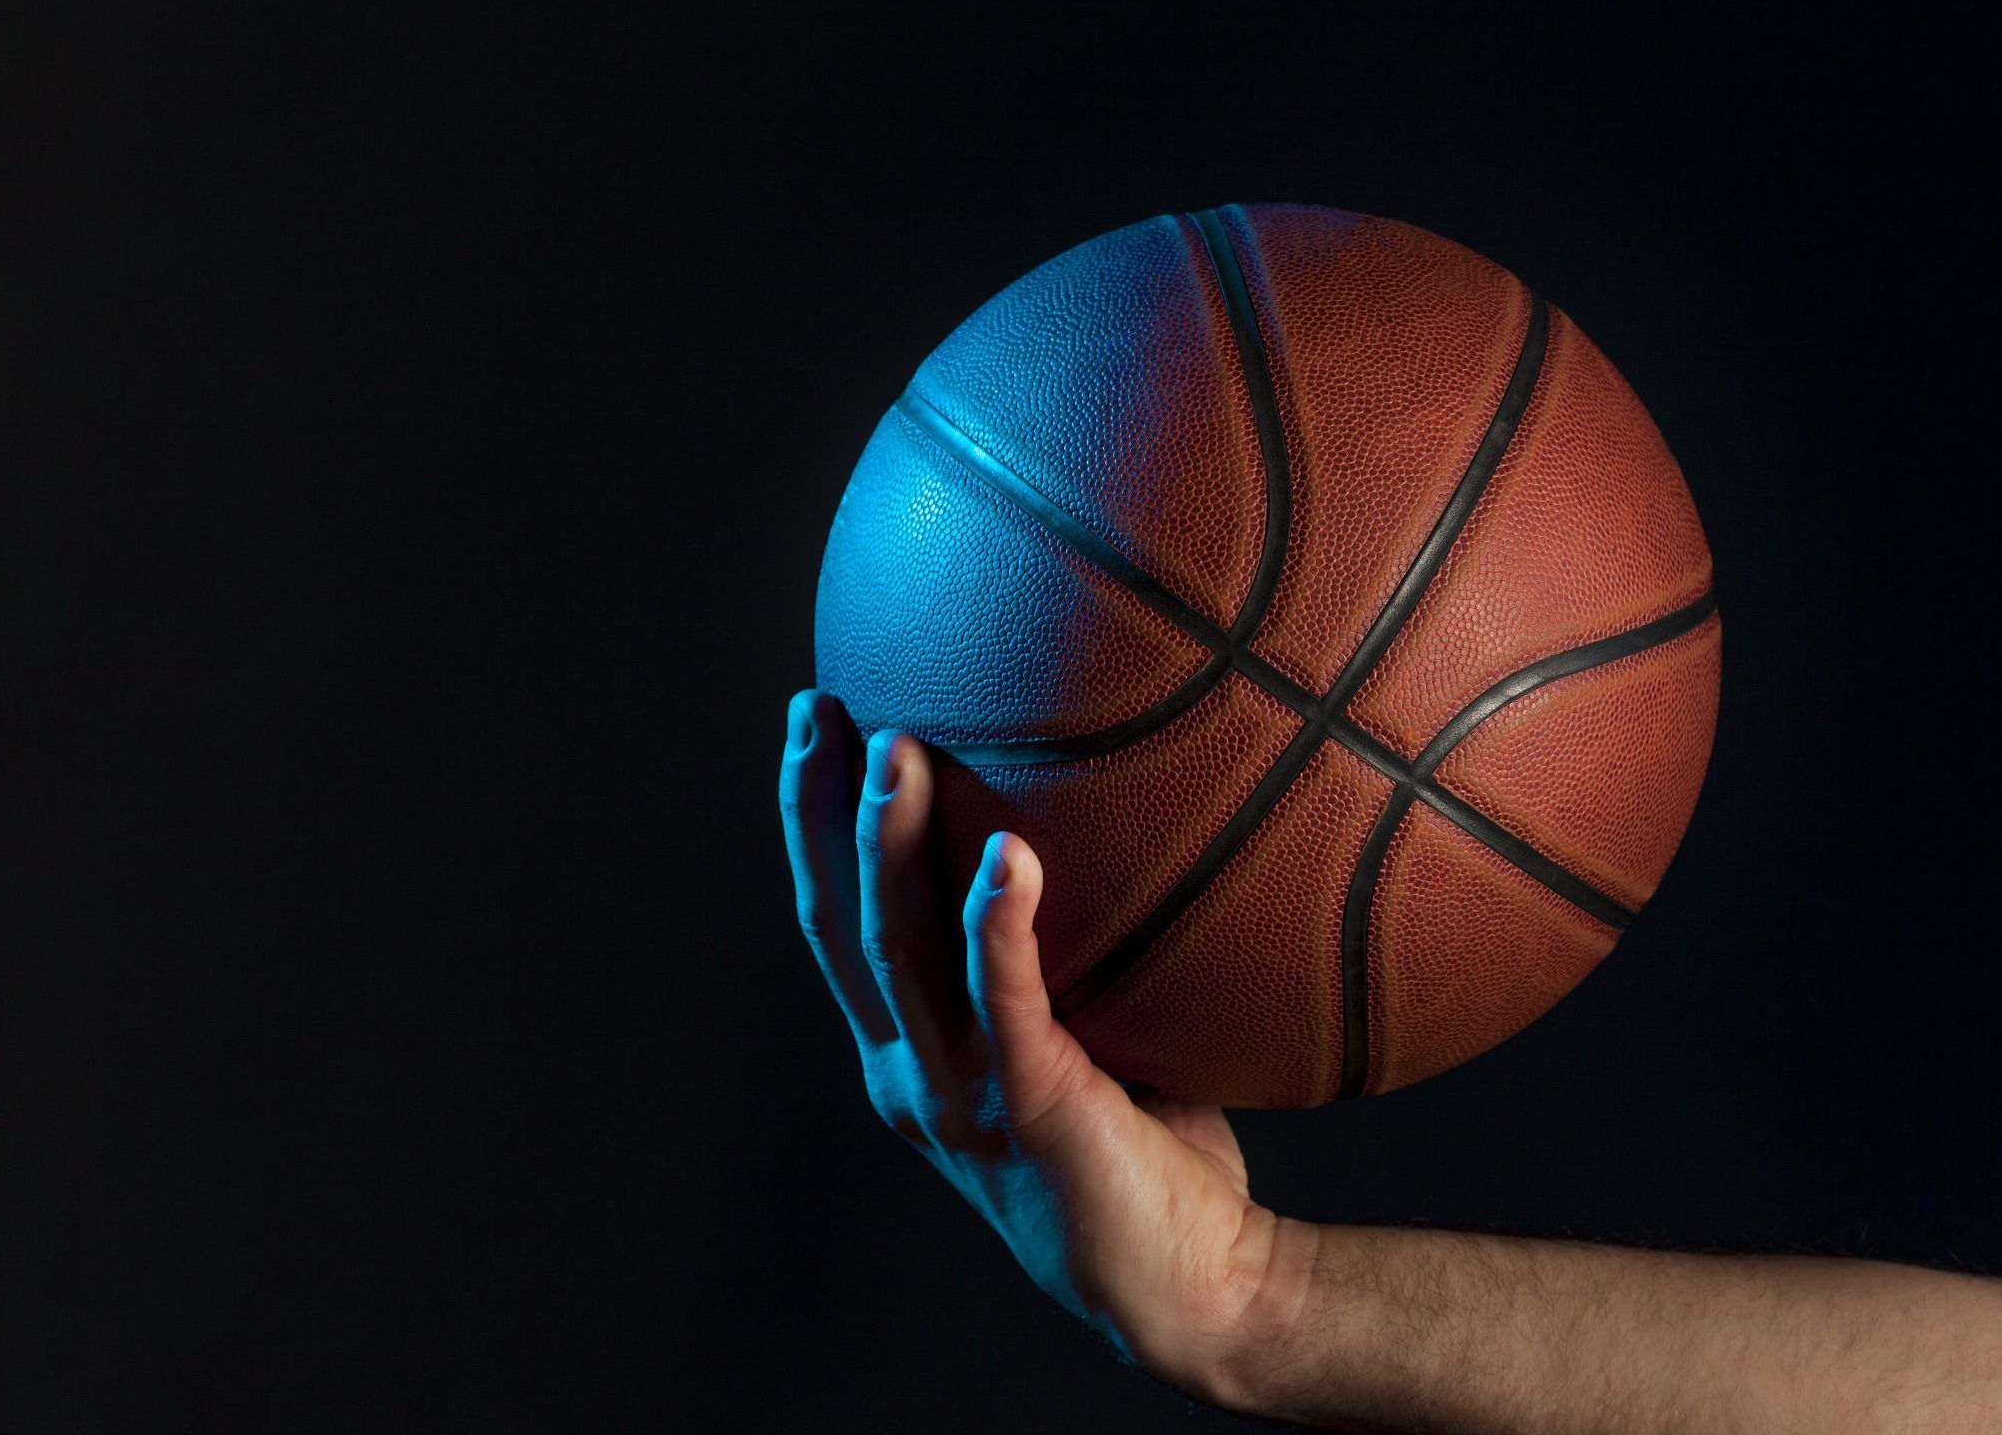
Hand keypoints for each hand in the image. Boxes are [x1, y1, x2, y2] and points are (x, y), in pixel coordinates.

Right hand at [777, 689, 1320, 1403]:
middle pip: (841, 926)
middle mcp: (911, 1074)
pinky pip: (1004, 1004)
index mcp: (910, 1058)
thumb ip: (1075, 953)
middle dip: (816, 814)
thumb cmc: (1149, 1158)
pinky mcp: (1027, 1109)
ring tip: (895, 752)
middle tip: (819, 710)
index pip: (839, 929)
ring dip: (890, 847)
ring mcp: (961, 1095)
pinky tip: (1006, 855)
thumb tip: (1131, 820)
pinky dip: (997, 926)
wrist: (1193, 1290)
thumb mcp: (1090, 1037)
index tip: (816, 724)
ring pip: (899, 954)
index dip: (809, 828)